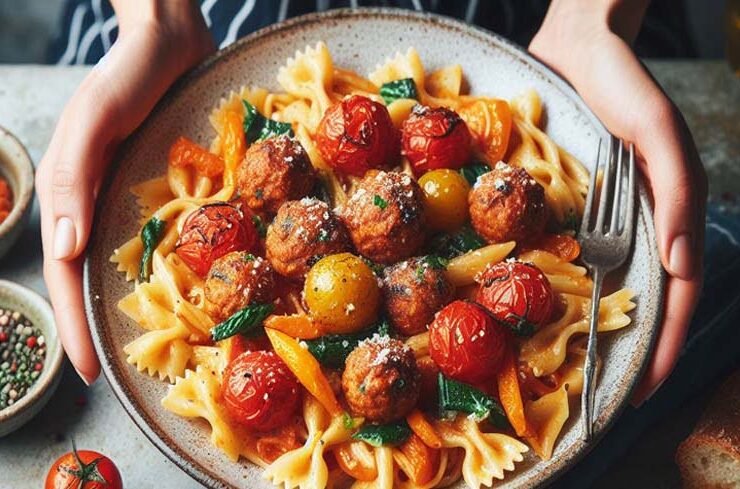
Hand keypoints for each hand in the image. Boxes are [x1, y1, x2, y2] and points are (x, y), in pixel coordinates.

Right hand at [35, 0, 213, 383]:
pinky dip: (170, 269)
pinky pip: (163, 238)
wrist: (172, 42)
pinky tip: (191, 293)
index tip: (87, 370)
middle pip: (93, 277)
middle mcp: (98, 203)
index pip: (65, 273)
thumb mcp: (94, 121)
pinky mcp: (165, 189)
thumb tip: (66, 249)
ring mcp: (131, 198)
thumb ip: (73, 178)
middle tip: (115, 374)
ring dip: (133, 305)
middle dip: (99, 327)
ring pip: (126, 263)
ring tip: (152, 349)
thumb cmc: (127, 74)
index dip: (75, 323)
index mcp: (72, 194)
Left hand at [529, 0, 706, 403]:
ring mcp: (603, 215)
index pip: (674, 294)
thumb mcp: (656, 130)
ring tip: (575, 373)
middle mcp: (637, 221)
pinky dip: (560, 287)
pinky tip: (538, 313)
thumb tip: (680, 261)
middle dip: (631, 351)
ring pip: (604, 284)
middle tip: (607, 398)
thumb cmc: (624, 83)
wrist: (576, 45)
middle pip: (640, 299)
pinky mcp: (571, 204)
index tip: (645, 390)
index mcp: (667, 213)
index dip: (664, 344)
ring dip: (596, 329)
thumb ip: (675, 191)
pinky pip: (568, 253)